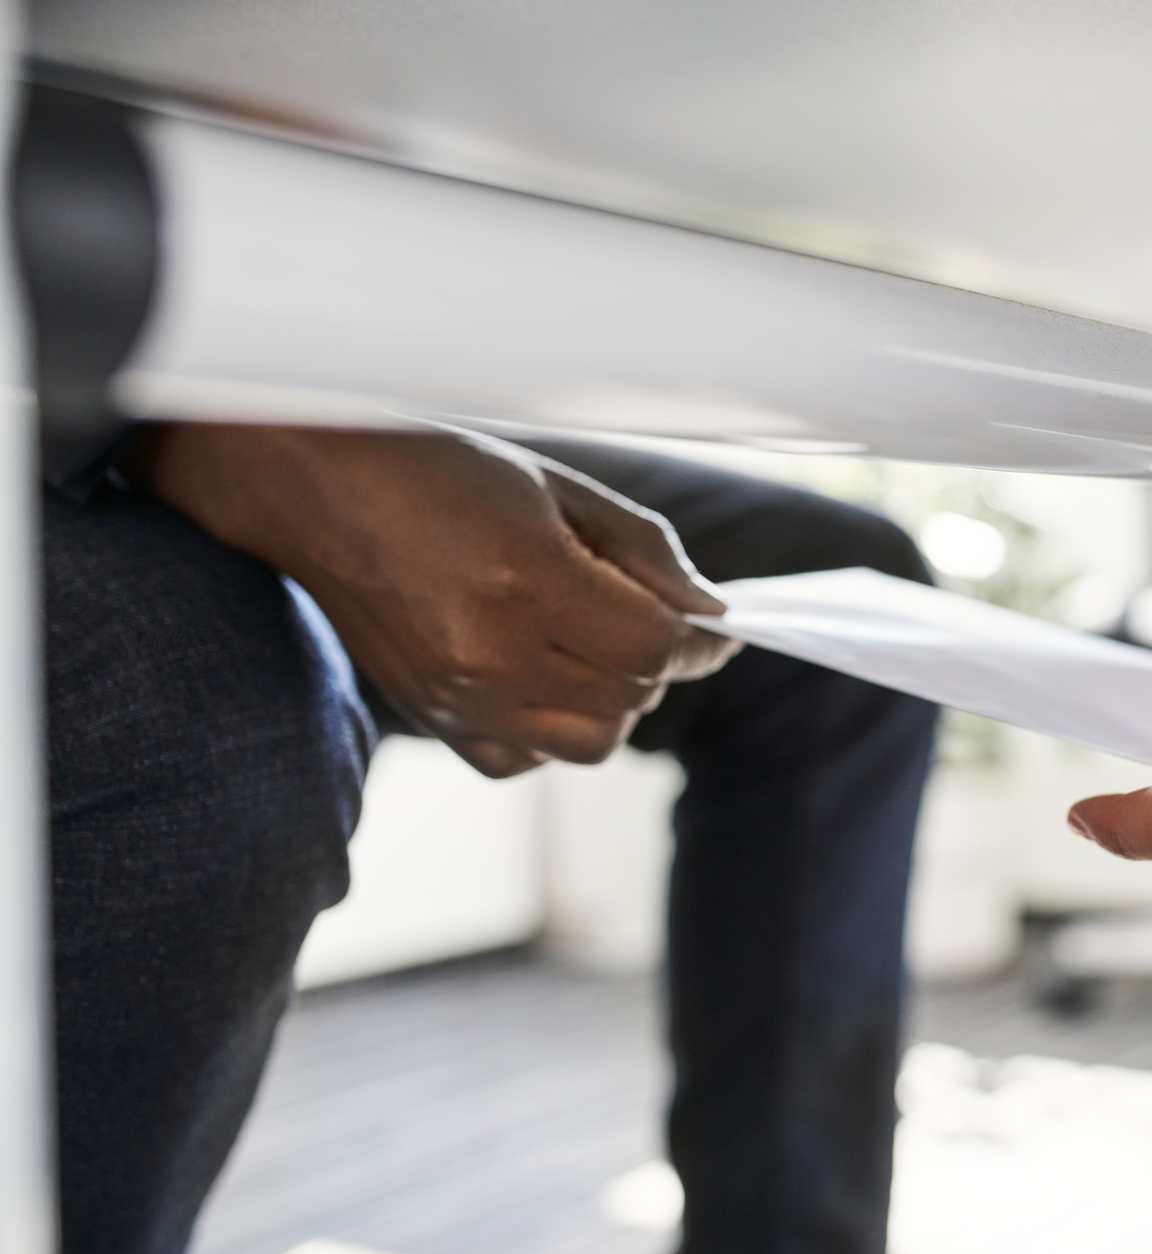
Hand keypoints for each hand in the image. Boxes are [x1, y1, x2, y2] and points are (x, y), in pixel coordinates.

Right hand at [131, 423, 738, 776]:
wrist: (316, 488)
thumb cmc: (436, 471)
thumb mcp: (554, 485)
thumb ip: (642, 551)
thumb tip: (707, 611)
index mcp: (526, 580)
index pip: (653, 647)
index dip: (698, 640)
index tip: (711, 627)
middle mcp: (490, 652)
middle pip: (630, 700)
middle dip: (658, 664)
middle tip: (643, 620)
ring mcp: (457, 696)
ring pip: (588, 744)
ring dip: (614, 704)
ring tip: (592, 648)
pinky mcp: (432, 719)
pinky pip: (524, 761)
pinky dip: (552, 731)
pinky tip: (541, 677)